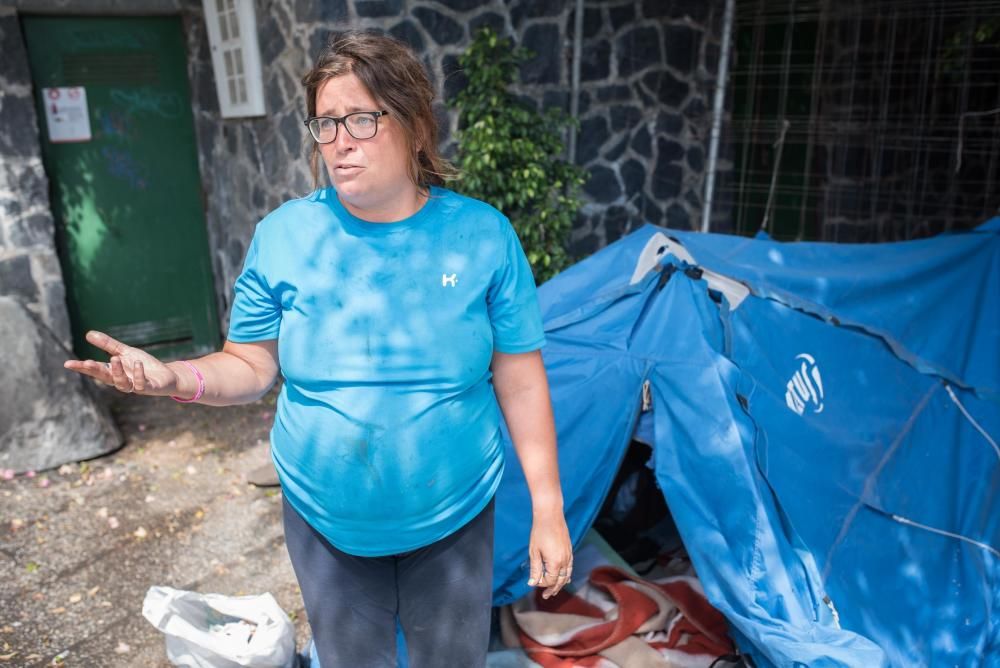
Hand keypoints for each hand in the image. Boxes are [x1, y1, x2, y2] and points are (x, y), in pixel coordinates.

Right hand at [64, 330, 179, 396]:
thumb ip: (108, 345)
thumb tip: (88, 334)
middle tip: (86, 362)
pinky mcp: (148, 388)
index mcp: (114, 372)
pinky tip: (137, 364)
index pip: (95, 370)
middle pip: (105, 378)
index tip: (68, 364)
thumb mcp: (125, 352)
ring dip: (117, 372)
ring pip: (122, 384)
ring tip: (114, 358)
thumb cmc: (143, 365)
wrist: (166, 375)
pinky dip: (139, 375)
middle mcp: (122, 381)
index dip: (82, 368)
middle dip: (95, 371)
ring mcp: (134, 386)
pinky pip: (141, 384)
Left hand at [527, 511, 572, 598]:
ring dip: (560, 584)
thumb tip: (532, 583)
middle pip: (560, 581)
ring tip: (554, 590)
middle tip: (546, 596)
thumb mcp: (534, 552)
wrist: (550, 515)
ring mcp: (569, 555)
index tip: (533, 582)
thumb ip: (535, 569)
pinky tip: (563, 577)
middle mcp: (565, 561)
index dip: (541, 584)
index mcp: (555, 563)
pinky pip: (570, 567)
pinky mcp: (570, 550)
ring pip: (567, 575)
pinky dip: (566, 575)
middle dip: (553, 589)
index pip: (550, 580)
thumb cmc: (540, 532)